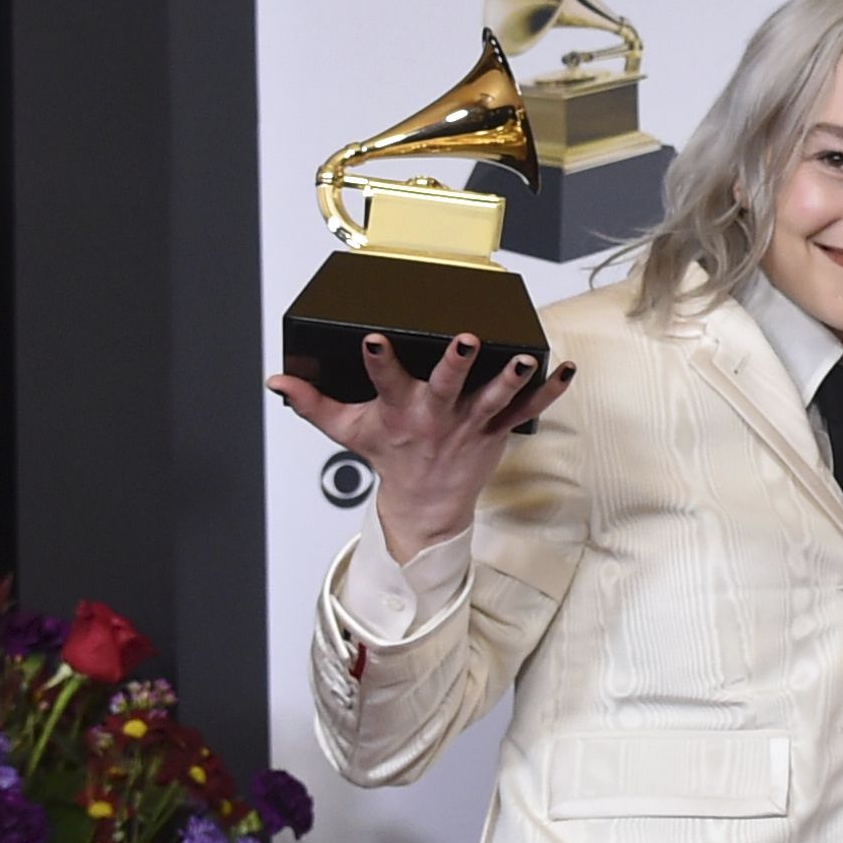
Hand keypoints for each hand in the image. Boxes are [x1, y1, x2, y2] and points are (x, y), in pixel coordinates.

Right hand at [269, 331, 574, 560]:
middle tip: (466, 339)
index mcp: (399, 410)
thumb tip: (276, 381)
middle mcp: (436, 415)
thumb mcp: (346, 430)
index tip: (377, 339)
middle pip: (447, 385)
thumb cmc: (390, 457)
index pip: (384, 380)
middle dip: (456, 363)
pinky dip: (550, 390)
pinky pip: (529, 409)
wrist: (425, 503)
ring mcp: (471, 423)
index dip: (379, 360)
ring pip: (494, 398)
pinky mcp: (497, 430)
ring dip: (511, 378)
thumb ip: (312, 403)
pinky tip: (566, 368)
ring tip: (525, 358)